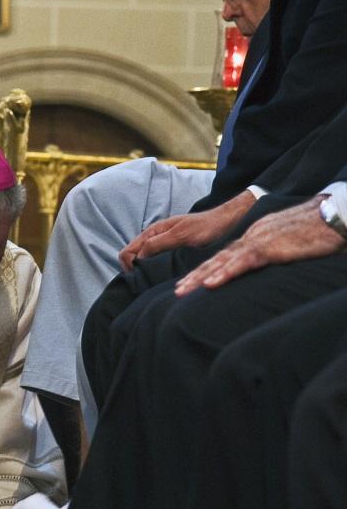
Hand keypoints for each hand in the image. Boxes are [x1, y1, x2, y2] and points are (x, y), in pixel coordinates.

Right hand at [119, 190, 255, 270]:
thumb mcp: (180, 235)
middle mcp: (154, 238)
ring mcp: (162, 245)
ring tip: (153, 281)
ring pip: (142, 262)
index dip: (129, 267)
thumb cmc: (206, 227)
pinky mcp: (171, 251)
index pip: (127, 252)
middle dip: (132, 270)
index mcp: (153, 232)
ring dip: (143, 271)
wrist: (226, 222)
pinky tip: (162, 278)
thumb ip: (157, 244)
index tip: (141, 277)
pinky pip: (154, 263)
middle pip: (131, 258)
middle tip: (145, 282)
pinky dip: (153, 271)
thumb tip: (138, 258)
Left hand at [175, 197, 345, 295]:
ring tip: (183, 291)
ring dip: (201, 277)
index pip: (225, 256)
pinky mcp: (270, 247)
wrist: (333, 216)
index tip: (190, 284)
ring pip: (223, 261)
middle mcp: (251, 237)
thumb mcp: (285, 244)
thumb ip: (270, 254)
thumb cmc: (314, 231)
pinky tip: (210, 284)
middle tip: (177, 292)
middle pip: (217, 259)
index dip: (206, 270)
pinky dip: (225, 273)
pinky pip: (242, 262)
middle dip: (195, 276)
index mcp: (255, 237)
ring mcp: (259, 241)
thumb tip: (263, 266)